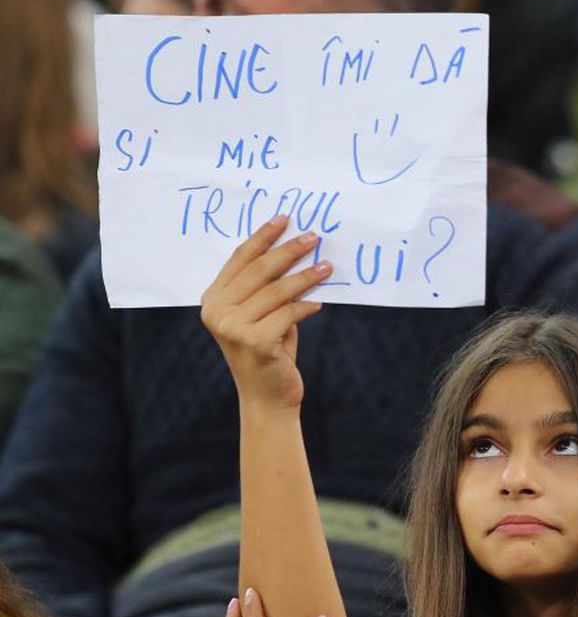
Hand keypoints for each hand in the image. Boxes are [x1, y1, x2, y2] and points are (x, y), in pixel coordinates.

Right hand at [200, 216, 330, 411]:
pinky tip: (318, 302)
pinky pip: (288, 313)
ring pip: (277, 291)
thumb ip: (268, 288)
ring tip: (327, 267)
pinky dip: (306, 306)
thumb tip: (297, 249)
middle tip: (313, 237)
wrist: (268, 397)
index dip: (263, 237)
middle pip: (259, 270)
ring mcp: (233, 327)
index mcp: (213, 299)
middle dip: (289, 250)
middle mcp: (217, 311)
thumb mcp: (263, 315)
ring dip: (305, 276)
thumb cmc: (269, 351)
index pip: (240, 258)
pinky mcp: (255, 341)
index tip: (284, 219)